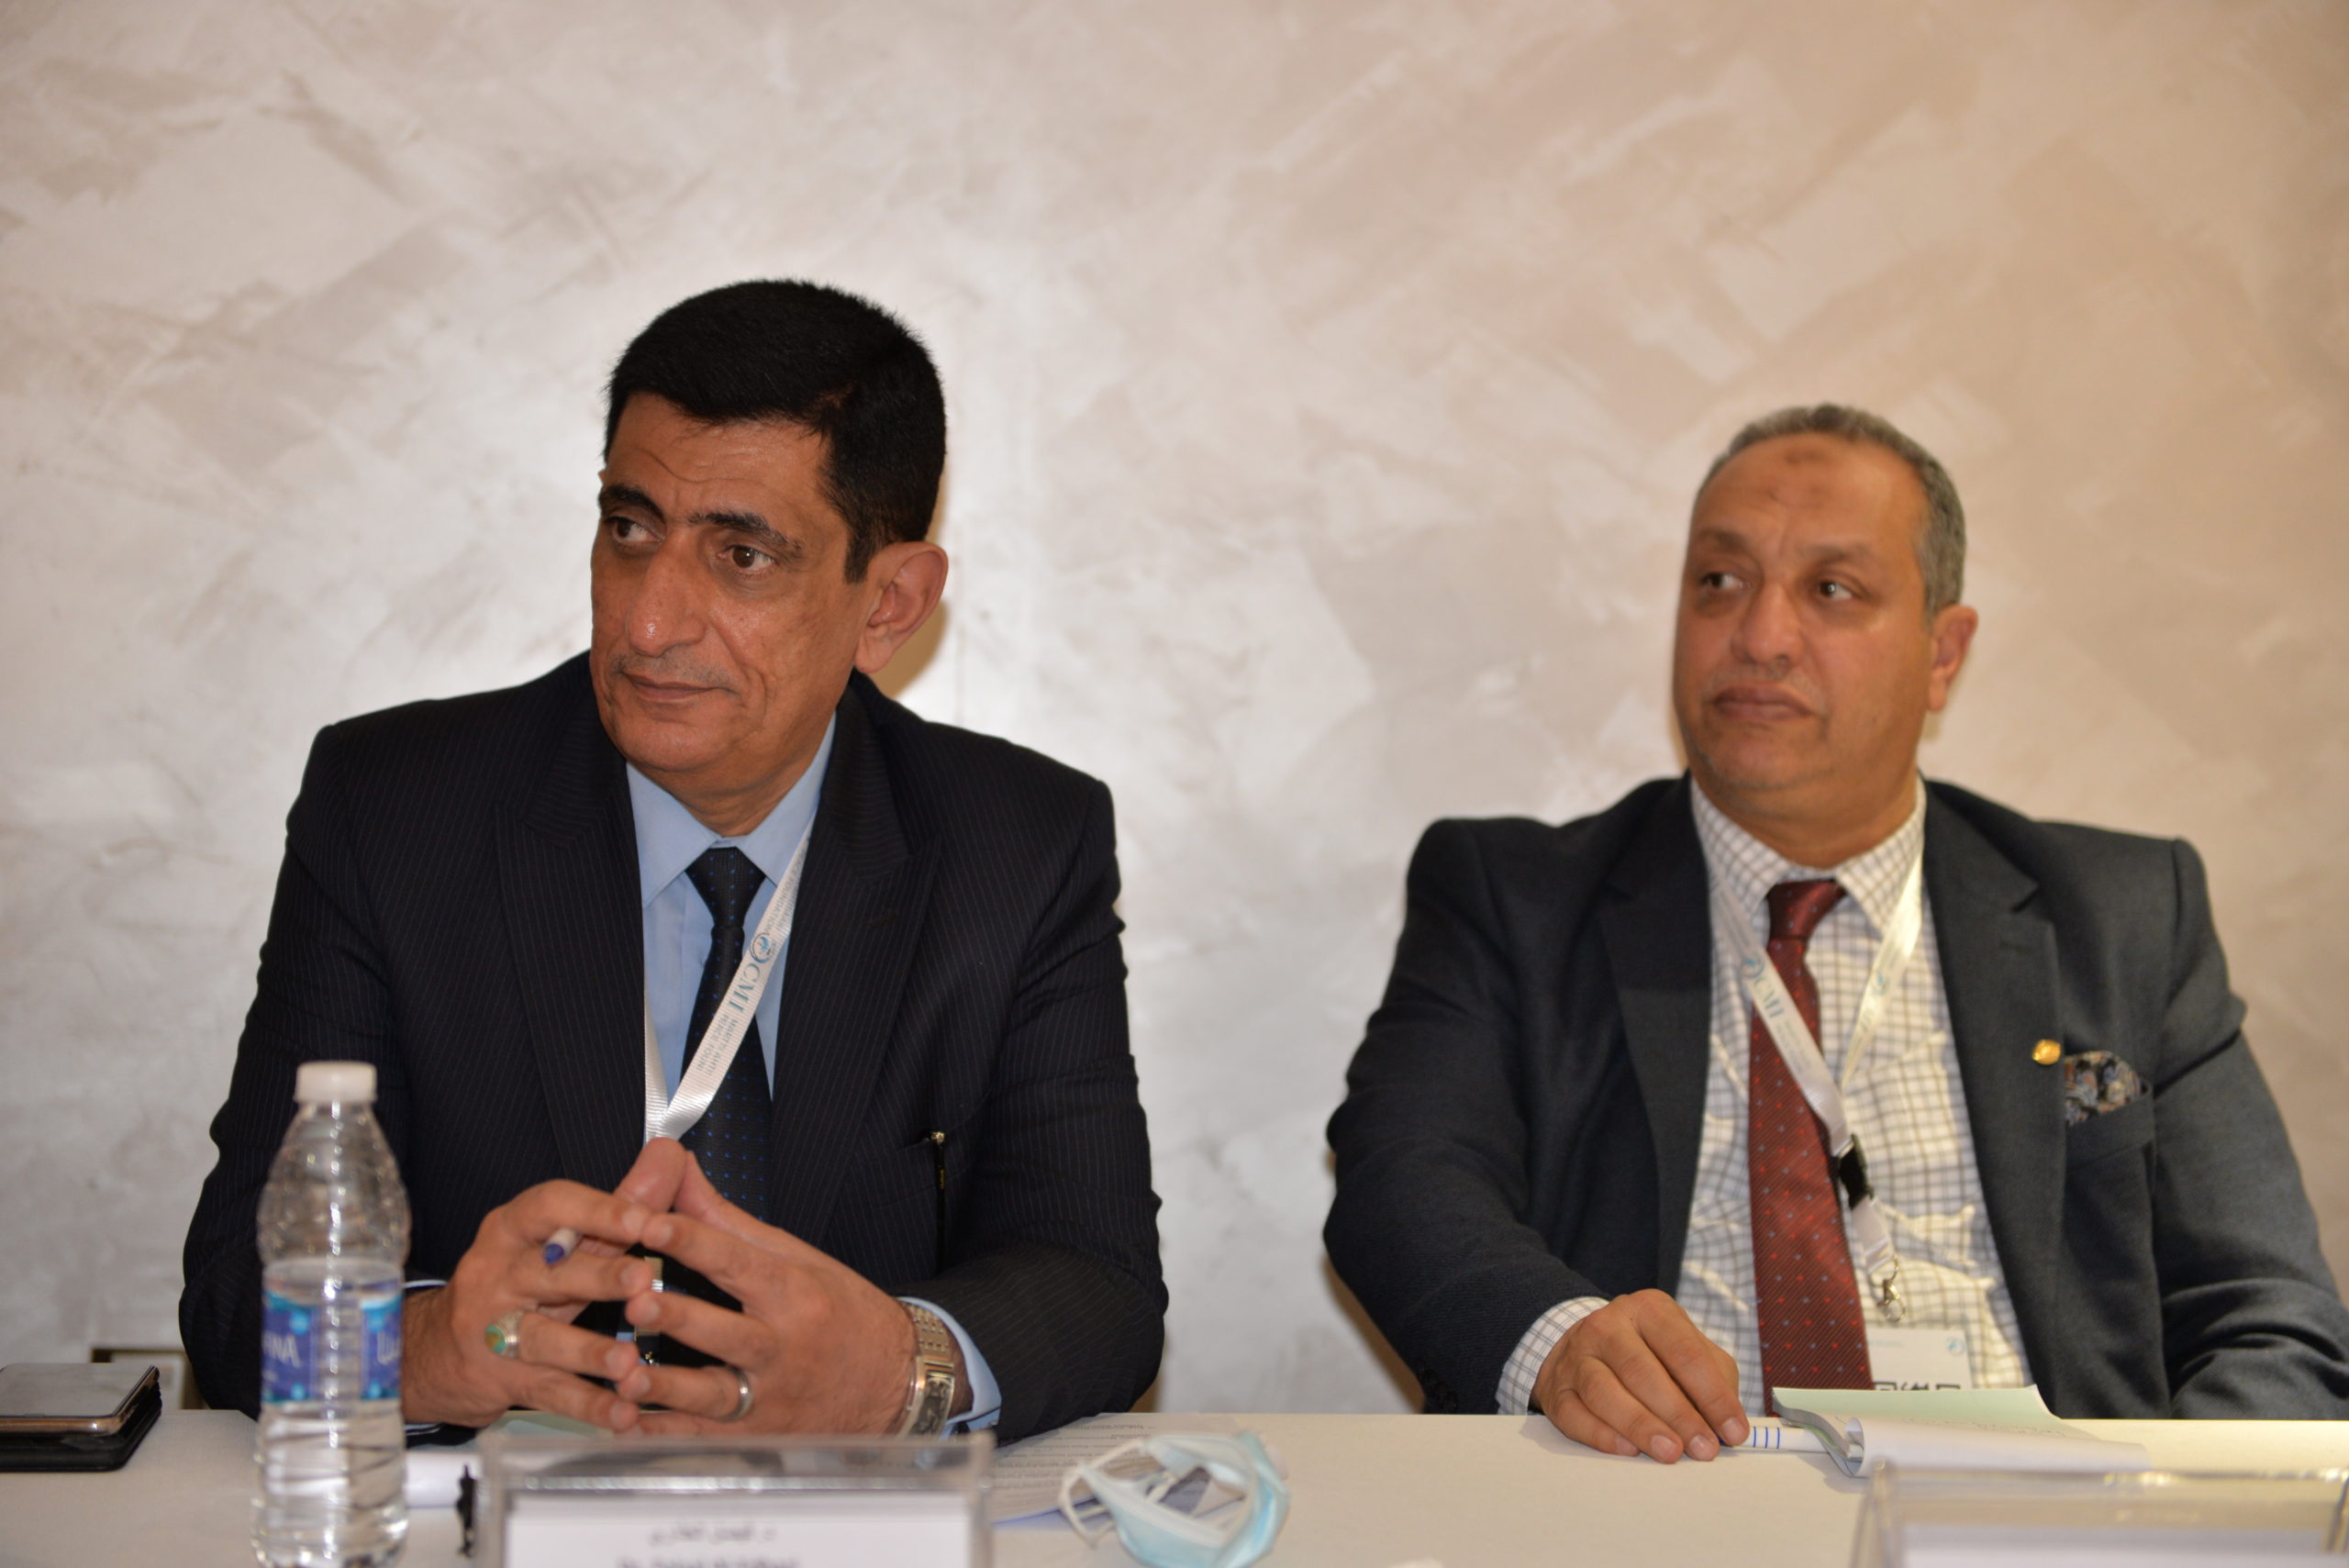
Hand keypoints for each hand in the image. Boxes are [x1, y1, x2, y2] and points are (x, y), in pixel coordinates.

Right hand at [400, 1147, 687, 1428]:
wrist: (433, 1353)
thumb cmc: (518, 1282)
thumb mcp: (561, 1238)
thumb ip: (621, 1202)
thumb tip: (670, 1154)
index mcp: (513, 1228)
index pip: (551, 1206)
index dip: (599, 1211)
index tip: (646, 1218)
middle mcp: (496, 1273)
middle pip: (549, 1272)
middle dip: (597, 1275)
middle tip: (642, 1279)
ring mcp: (492, 1329)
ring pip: (544, 1338)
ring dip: (589, 1351)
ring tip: (630, 1361)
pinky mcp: (499, 1379)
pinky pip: (548, 1391)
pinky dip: (587, 1405)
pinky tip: (624, 1414)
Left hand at [615, 1141, 970, 1434]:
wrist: (893, 1383)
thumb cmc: (843, 1313)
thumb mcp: (798, 1259)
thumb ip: (728, 1221)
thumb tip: (681, 1170)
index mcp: (795, 1294)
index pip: (738, 1262)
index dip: (693, 1242)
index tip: (651, 1224)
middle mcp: (783, 1347)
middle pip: (725, 1332)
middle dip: (678, 1318)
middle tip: (634, 1302)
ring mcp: (769, 1397)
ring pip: (712, 1395)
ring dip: (666, 1388)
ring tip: (623, 1378)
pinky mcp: (756, 1435)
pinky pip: (703, 1438)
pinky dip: (664, 1435)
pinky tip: (627, 1425)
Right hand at [1535, 1289, 1747, 1462]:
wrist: (1587, 1345)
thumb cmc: (1652, 1352)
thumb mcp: (1688, 1348)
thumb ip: (1714, 1379)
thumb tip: (1728, 1426)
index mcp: (1648, 1310)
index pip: (1684, 1351)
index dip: (1713, 1395)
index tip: (1734, 1431)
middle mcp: (1607, 1326)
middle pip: (1641, 1371)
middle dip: (1678, 1414)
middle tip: (1703, 1448)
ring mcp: (1577, 1356)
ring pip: (1604, 1392)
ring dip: (1640, 1426)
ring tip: (1670, 1453)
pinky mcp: (1556, 1389)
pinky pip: (1575, 1414)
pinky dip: (1601, 1435)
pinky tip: (1629, 1451)